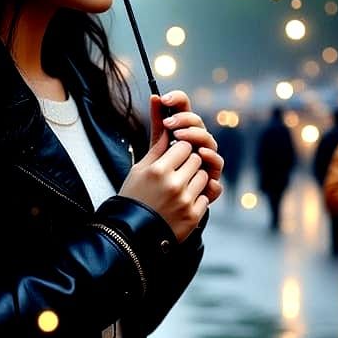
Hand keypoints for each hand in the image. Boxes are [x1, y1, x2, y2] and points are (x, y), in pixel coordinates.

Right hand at [118, 95, 211, 240]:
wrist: (132, 233)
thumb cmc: (134, 196)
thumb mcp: (140, 167)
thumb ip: (157, 142)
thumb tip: (160, 103)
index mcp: (158, 169)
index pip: (185, 145)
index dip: (181, 150)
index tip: (173, 157)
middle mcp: (173, 183)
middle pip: (197, 158)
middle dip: (189, 163)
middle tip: (175, 173)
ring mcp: (185, 200)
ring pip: (204, 175)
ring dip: (195, 179)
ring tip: (177, 189)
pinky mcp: (193, 216)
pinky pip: (206, 196)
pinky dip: (196, 198)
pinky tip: (180, 204)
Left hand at [154, 91, 222, 203]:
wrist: (160, 206)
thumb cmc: (159, 175)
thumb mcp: (156, 148)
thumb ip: (158, 123)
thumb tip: (155, 96)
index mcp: (185, 132)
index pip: (185, 109)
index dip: (178, 101)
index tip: (164, 99)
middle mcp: (198, 144)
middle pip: (198, 124)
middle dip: (184, 121)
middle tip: (169, 124)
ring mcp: (206, 162)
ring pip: (210, 143)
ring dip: (197, 137)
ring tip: (181, 137)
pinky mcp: (211, 181)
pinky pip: (216, 165)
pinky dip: (210, 160)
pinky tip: (201, 155)